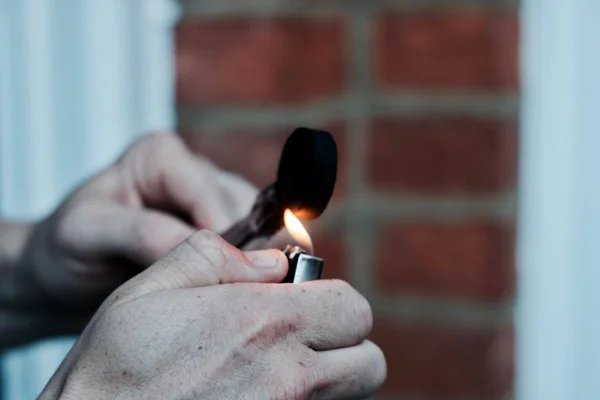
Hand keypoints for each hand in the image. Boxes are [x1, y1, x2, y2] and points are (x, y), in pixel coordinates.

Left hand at [13, 133, 257, 318]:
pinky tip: (230, 287)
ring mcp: (211, 200)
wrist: (65, 277)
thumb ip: (142, 233)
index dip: (223, 239)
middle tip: (228, 291)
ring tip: (227, 292)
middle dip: (239, 252)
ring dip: (247, 261)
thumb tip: (202, 248)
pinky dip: (246, 268)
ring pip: (257, 227)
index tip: (224, 280)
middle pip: (242, 209)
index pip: (209, 195)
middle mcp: (192, 170)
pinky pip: (253, 245)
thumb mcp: (88, 233)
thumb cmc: (67, 247)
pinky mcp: (222, 228)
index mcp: (160, 156)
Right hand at [41, 231, 385, 399]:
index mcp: (265, 323)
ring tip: (281, 367)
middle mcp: (288, 378)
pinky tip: (261, 394)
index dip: (333, 299)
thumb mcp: (152, 288)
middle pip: (369, 360)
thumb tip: (271, 260)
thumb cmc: (112, 367)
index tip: (303, 301)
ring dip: (331, 378)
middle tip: (302, 337)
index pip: (354, 308)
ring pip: (350, 396)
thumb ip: (217, 257)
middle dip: (344, 343)